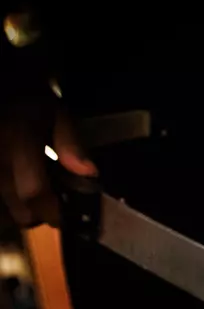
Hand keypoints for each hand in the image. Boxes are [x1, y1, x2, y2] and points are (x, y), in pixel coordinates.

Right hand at [0, 9, 96, 229]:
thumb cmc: (24, 93)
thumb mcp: (55, 110)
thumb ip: (71, 143)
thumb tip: (90, 174)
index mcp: (19, 143)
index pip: (34, 192)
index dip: (54, 212)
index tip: (69, 215)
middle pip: (20, 211)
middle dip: (41, 215)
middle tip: (55, 204)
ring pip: (5, 209)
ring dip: (22, 209)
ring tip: (36, 192)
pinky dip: (7, 198)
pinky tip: (17, 183)